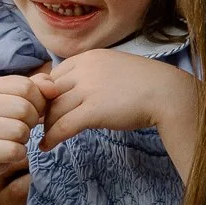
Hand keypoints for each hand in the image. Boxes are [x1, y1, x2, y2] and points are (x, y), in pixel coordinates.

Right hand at [0, 75, 44, 183]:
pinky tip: (11, 151)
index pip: (27, 87)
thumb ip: (38, 86)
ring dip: (25, 137)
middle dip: (32, 121)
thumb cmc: (5, 121)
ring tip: (15, 138)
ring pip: (20, 130)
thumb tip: (53, 88)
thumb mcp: (19, 99)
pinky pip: (14, 150)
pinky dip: (20, 153)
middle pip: (24, 109)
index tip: (32, 110)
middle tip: (23, 126)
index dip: (38, 101)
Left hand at [37, 52, 192, 153]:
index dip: (48, 93)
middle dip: (42, 110)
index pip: (54, 74)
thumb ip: (94, 74)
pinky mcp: (93, 111)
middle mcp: (84, 70)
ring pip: (54, 110)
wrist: (166, 93)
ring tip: (44, 137)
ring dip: (46, 126)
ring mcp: (88, 90)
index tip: (47, 107)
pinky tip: (47, 146)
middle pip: (50, 92)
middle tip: (39, 125)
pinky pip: (63, 125)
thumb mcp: (113, 68)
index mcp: (88, 57)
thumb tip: (81, 88)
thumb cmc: (145, 84)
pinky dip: (52, 137)